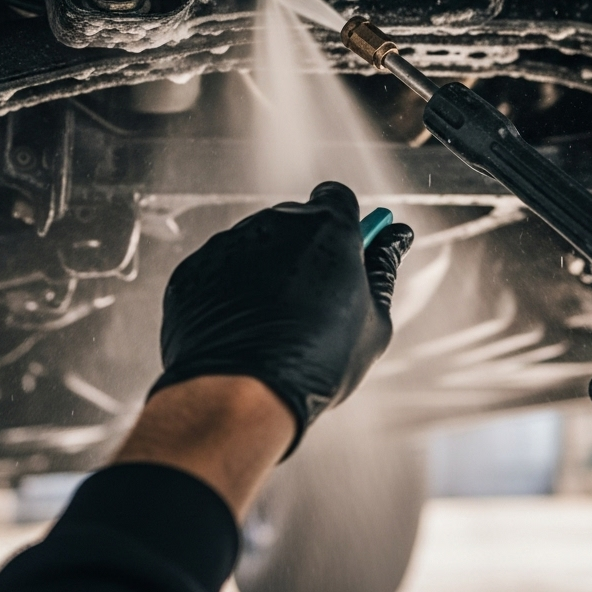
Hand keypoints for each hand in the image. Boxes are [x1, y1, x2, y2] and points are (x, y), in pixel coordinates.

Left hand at [150, 182, 412, 451]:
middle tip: (314, 301)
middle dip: (305, 249)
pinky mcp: (194, 268)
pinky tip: (240, 331)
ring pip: (255, 245)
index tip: (348, 250)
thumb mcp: (373, 321)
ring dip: (266, 270)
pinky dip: (229, 291)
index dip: (344, 222)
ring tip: (274, 326)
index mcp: (327, 225)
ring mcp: (229, 243)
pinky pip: (218, 270)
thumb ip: (383, 270)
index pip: (337, 197)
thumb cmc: (317, 360)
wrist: (241, 393)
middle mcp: (275, 222)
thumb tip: (397, 239)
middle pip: (295, 222)